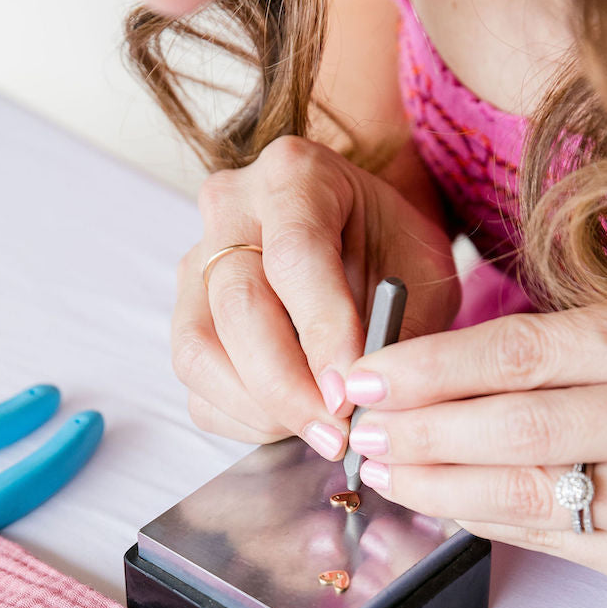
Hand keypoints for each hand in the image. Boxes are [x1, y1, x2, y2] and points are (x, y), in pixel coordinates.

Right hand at [172, 136, 458, 457]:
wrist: (361, 231)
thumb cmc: (391, 245)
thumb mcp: (419, 270)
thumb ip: (399, 326)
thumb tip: (372, 403)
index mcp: (295, 175)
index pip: (295, 255)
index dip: (322, 331)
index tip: (350, 393)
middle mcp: (230, 209)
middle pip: (237, 305)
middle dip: (288, 386)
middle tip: (337, 433)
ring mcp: (196, 264)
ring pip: (199, 349)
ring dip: (260, 408)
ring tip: (318, 431)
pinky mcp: (186, 317)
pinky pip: (196, 385)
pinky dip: (243, 419)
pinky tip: (292, 423)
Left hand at [343, 305, 606, 593]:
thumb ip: (563, 357)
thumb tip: (435, 377)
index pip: (523, 349)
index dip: (431, 364)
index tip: (366, 374)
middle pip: (517, 424)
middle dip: (422, 429)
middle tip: (363, 430)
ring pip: (528, 492)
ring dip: (440, 484)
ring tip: (388, 470)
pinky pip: (553, 541)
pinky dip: (489, 521)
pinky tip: (448, 504)